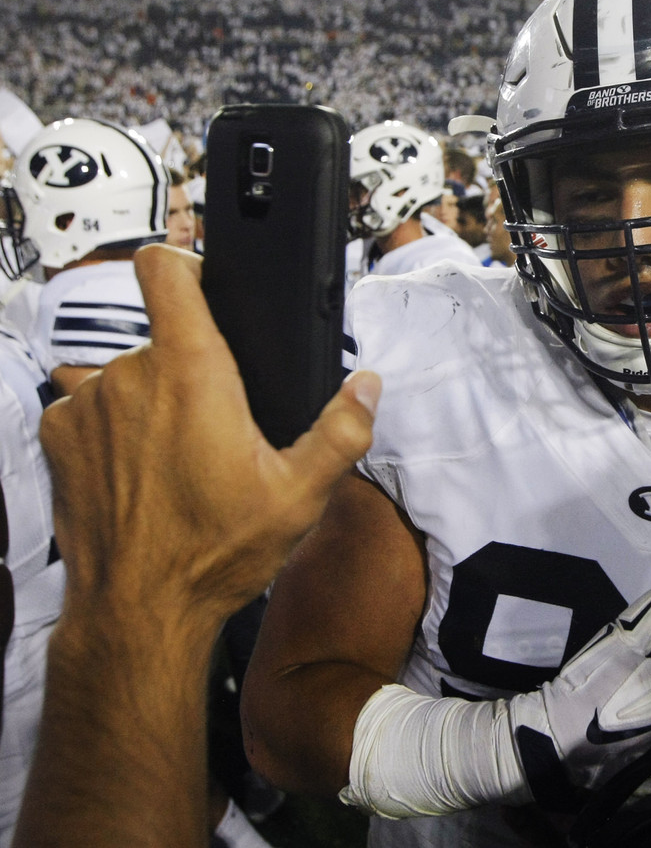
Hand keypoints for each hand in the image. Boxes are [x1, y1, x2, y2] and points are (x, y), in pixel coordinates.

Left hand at [39, 244, 379, 629]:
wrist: (139, 611)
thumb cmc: (213, 553)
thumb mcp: (301, 496)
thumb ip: (342, 431)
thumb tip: (365, 388)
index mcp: (192, 374)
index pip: (164, 271)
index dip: (184, 264)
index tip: (202, 284)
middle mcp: (130, 377)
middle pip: (164, 339)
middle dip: (192, 372)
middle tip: (217, 430)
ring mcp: (88, 406)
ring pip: (130, 377)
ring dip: (152, 403)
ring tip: (178, 459)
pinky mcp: (60, 438)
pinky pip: (92, 409)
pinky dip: (115, 431)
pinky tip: (141, 473)